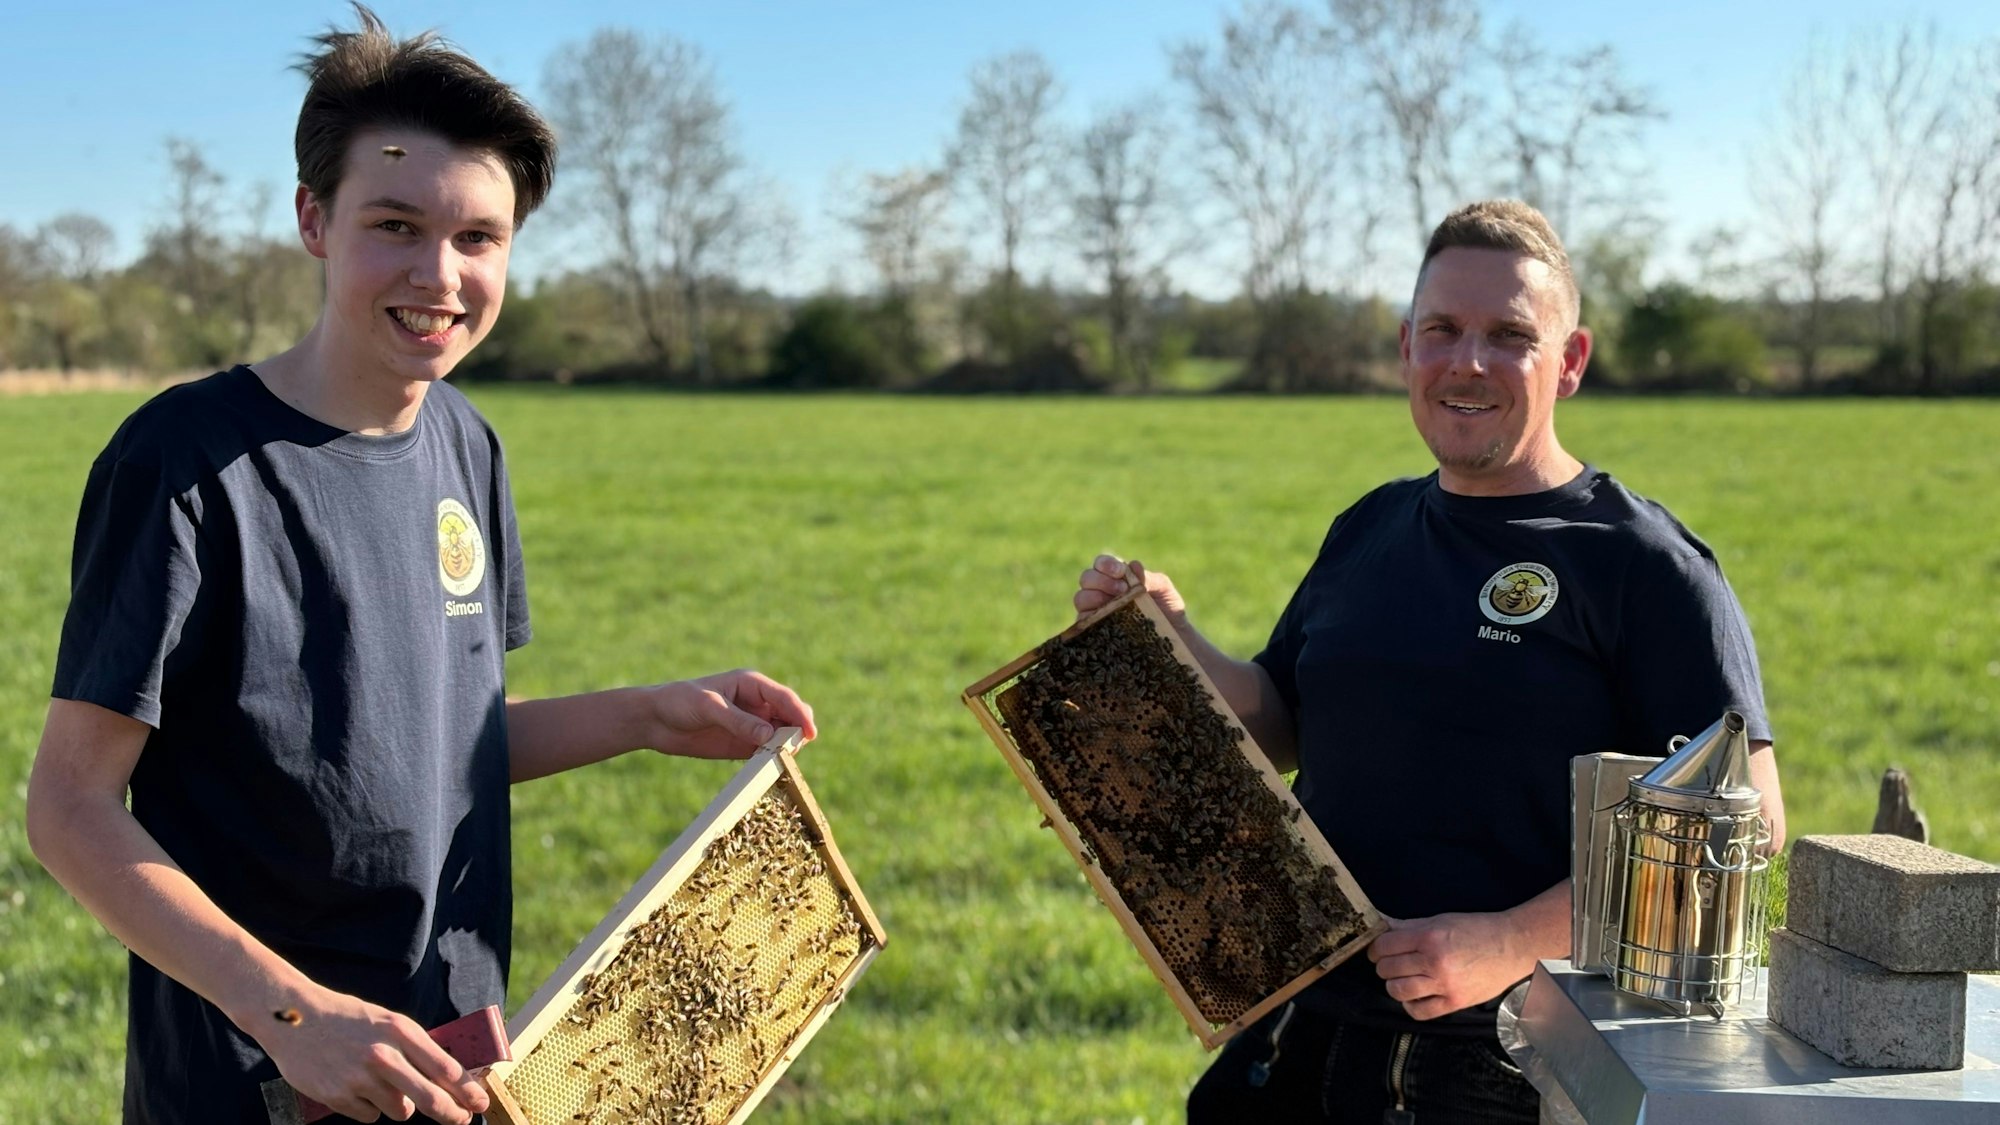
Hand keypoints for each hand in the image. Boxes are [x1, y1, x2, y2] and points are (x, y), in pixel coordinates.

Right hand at [256, 986, 486, 1123]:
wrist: (294, 1018)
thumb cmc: (348, 1019)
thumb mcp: (387, 1021)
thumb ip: (416, 1047)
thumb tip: (449, 1076)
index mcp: (400, 1031)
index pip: (445, 1069)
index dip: (467, 1090)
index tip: (479, 1102)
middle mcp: (383, 1055)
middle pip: (430, 1099)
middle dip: (451, 1113)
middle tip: (461, 1119)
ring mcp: (359, 1079)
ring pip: (400, 1111)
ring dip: (398, 1104)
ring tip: (380, 1083)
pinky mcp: (337, 1097)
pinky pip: (369, 1116)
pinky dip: (368, 1108)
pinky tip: (354, 1087)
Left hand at [647, 669, 816, 759]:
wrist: (654, 720)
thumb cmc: (680, 702)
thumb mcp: (709, 707)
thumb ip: (738, 721)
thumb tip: (770, 736)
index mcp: (752, 684)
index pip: (784, 698)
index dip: (800, 714)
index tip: (810, 732)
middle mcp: (757, 704)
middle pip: (789, 717)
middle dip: (797, 730)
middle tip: (795, 748)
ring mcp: (751, 726)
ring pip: (781, 736)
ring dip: (785, 748)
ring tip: (782, 760)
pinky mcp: (743, 746)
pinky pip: (765, 753)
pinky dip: (772, 760)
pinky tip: (770, 769)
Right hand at [1073, 554, 1187, 623]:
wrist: (1174, 639)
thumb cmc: (1169, 611)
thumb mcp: (1164, 590)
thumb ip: (1150, 577)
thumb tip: (1133, 565)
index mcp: (1117, 577)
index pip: (1101, 564)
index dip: (1106, 564)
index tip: (1120, 572)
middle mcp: (1102, 592)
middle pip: (1086, 578)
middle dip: (1101, 580)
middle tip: (1122, 590)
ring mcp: (1096, 611)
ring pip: (1080, 598)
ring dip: (1094, 597)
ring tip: (1115, 605)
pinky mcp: (1093, 631)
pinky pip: (1082, 622)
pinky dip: (1090, 618)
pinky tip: (1106, 620)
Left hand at [1366, 912, 1533, 1020]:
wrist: (1512, 947)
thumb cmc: (1477, 930)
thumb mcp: (1440, 920)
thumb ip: (1407, 925)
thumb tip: (1380, 922)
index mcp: (1430, 937)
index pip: (1385, 945)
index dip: (1376, 948)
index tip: (1378, 950)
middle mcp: (1435, 962)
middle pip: (1388, 968)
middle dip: (1384, 965)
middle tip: (1392, 962)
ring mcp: (1445, 985)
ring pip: (1398, 991)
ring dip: (1394, 984)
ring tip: (1402, 977)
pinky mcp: (1454, 1003)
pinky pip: (1418, 1011)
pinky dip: (1410, 1004)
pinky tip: (1416, 994)